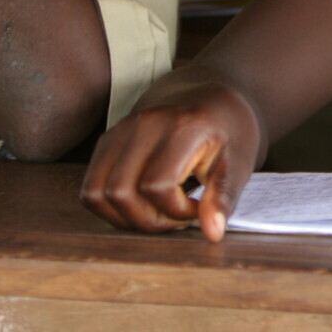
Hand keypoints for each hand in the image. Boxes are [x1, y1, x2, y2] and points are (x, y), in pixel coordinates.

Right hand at [80, 75, 261, 240]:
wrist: (210, 97)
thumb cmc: (229, 131)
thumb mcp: (240, 162)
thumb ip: (224, 197)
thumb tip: (213, 234)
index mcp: (183, 126)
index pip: (157, 185)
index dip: (176, 210)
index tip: (197, 209)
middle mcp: (145, 124)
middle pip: (120, 192)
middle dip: (148, 220)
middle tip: (177, 216)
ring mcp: (121, 129)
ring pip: (97, 193)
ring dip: (125, 217)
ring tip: (159, 211)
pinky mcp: (107, 140)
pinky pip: (91, 186)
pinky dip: (111, 207)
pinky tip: (143, 203)